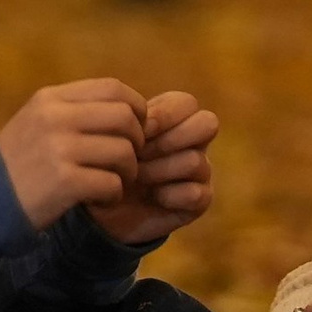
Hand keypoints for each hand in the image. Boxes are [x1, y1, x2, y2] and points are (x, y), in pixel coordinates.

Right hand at [0, 80, 147, 228]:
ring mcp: (59, 149)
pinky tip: (99, 201)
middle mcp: (55, 118)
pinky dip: (113, 196)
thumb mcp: (38, 123)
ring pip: (124, 152)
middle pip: (124, 117)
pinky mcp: (64, 182)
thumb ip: (75, 111)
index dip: (135, 107)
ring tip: (112, 183)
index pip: (113, 87)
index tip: (135, 129)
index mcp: (51, 99)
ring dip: (127, 173)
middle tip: (127, 161)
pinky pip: (112, 184)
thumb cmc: (18, 165)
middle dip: (137, 142)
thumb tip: (128, 110)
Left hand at [100, 87, 217, 245]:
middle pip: (208, 124)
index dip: (164, 115)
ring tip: (136, 177)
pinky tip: (153, 198)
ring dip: (160, 170)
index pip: (187, 103)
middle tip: (140, 154)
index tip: (137, 130)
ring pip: (196, 160)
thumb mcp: (111, 139)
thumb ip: (127, 122)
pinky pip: (197, 193)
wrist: (103, 208)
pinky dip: (171, 196)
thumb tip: (143, 123)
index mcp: (174, 120)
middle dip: (170, 139)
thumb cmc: (107, 166)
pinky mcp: (200, 201)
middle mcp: (193, 143)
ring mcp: (200, 172)